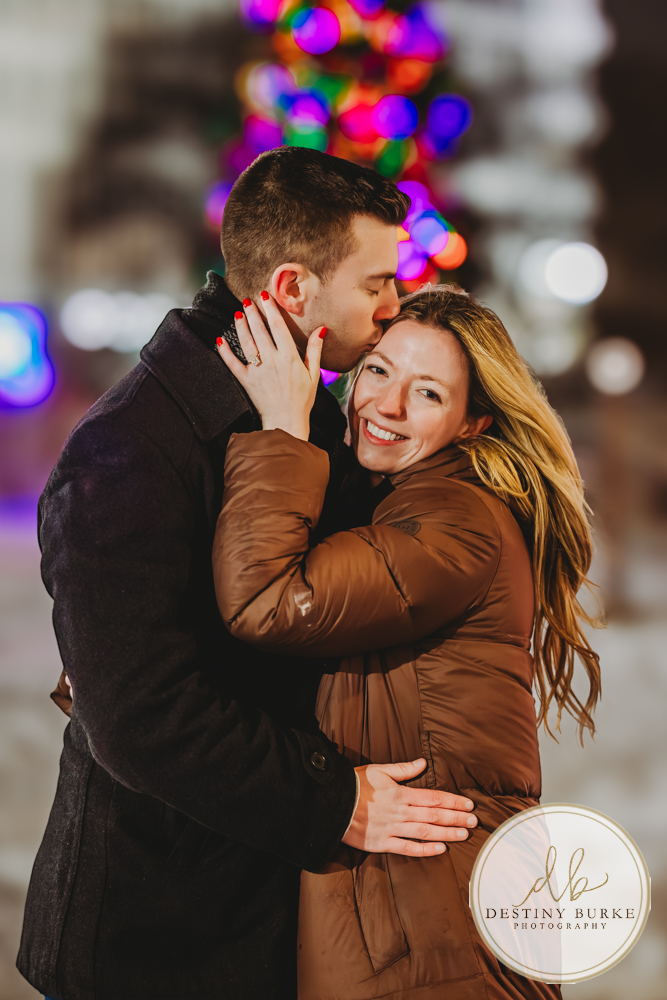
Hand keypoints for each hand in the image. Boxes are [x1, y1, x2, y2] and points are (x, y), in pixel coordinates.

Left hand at [216, 293, 325, 440]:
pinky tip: (220, 340)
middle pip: (260, 331)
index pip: (278, 326)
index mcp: (289, 357)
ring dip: (241, 326)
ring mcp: (257, 370)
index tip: (266, 297)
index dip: (271, 309)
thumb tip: (321, 329)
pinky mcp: (246, 380)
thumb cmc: (302, 400)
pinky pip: (233, 363)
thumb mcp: (314, 374)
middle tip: (247, 300)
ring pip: (246, 343)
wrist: (286, 422)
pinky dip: (225, 351)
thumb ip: (315, 350)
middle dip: (253, 313)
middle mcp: (272, 361)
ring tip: (238, 313)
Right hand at [342, 758, 476, 856]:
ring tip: (464, 835)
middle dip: (456, 818)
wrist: (332, 803)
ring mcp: (392, 829)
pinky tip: (440, 849)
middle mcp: (400, 812)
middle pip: (434, 816)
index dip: (453, 801)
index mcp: (400, 793)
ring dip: (447, 834)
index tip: (468, 805)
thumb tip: (422, 762)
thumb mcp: (379, 770)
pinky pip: (407, 848)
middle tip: (474, 821)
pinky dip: (425, 849)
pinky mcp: (382, 843)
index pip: (433, 798)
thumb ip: (403, 769)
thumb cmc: (355, 784)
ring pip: (425, 832)